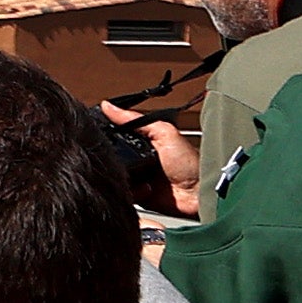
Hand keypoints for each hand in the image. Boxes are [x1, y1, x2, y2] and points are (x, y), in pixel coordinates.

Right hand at [104, 102, 202, 218]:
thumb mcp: (164, 133)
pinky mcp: (140, 196)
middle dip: (112, 157)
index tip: (100, 134)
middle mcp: (139, 160)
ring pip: (115, 175)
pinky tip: (145, 188)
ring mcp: (139, 179)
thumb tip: (108, 106)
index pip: (117, 136)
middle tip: (118, 157)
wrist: (201, 194)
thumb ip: (136, 119)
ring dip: (121, 175)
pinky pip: (124, 193)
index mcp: (144, 143)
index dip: (108, 135)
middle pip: (113, 156)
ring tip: (136, 175)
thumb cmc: (191, 163)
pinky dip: (130, 191)